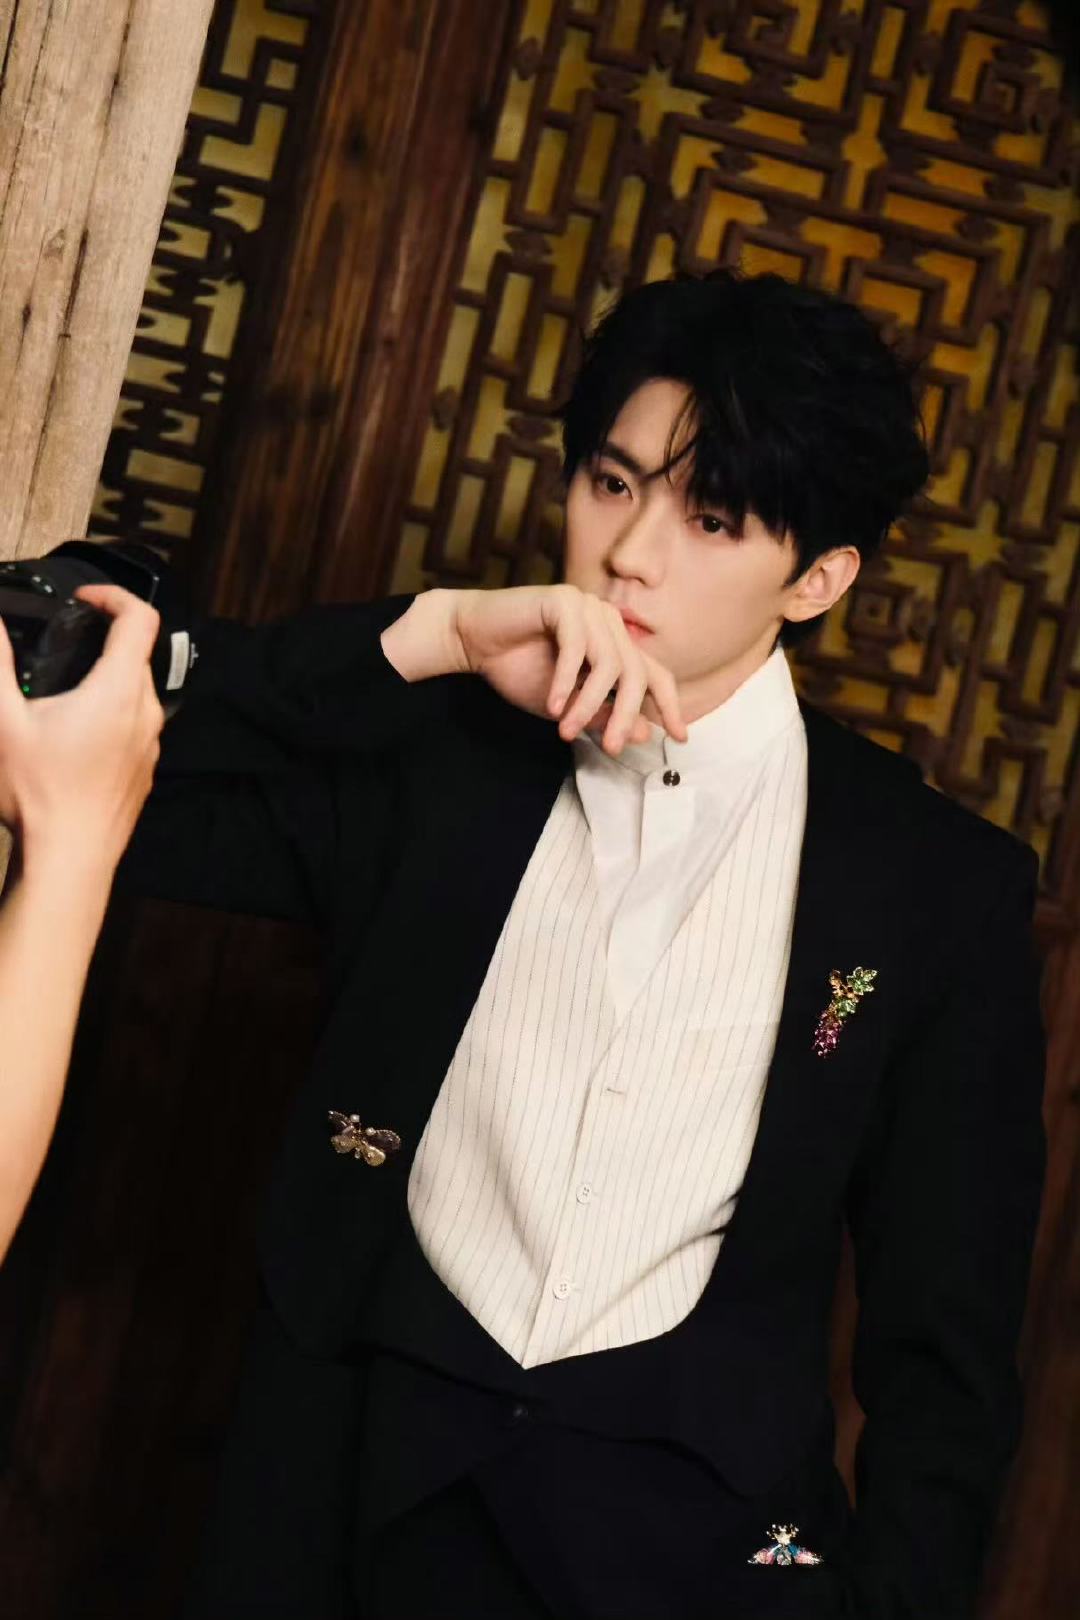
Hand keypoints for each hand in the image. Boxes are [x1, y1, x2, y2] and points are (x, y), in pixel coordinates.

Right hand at [0, 584, 164, 874]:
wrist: (71, 859)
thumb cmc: (38, 794)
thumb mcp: (2, 722)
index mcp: (118, 691)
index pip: (141, 618)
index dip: (114, 595)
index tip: (84, 598)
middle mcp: (146, 712)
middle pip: (137, 655)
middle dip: (103, 639)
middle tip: (65, 641)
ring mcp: (151, 743)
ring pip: (137, 692)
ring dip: (106, 679)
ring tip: (63, 692)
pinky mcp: (146, 769)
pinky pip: (136, 726)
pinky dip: (112, 714)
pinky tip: (74, 735)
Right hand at [451, 585, 685, 753]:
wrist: (472, 640)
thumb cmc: (518, 670)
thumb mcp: (566, 706)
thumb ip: (603, 715)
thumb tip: (646, 733)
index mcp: (615, 643)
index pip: (655, 674)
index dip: (670, 707)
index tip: (680, 739)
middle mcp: (608, 622)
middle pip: (636, 674)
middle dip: (625, 716)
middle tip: (610, 749)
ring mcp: (588, 607)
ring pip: (610, 663)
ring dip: (589, 703)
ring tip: (564, 730)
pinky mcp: (564, 600)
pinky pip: (576, 646)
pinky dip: (566, 680)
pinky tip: (551, 705)